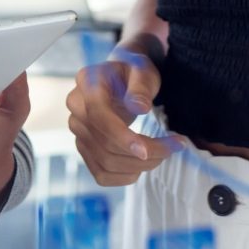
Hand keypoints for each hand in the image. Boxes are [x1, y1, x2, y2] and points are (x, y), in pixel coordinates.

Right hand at [65, 44, 173, 185]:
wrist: (120, 78)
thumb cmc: (133, 72)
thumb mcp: (142, 71)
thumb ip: (141, 87)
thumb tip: (139, 108)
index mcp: (87, 83)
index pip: (99, 116)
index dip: (122, 137)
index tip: (147, 151)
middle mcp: (76, 107)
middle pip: (105, 144)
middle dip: (142, 154)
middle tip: (172, 147)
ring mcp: (78, 129)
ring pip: (105, 162)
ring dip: (138, 167)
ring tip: (162, 154)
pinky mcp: (84, 146)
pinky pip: (101, 173)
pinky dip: (125, 177)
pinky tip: (142, 165)